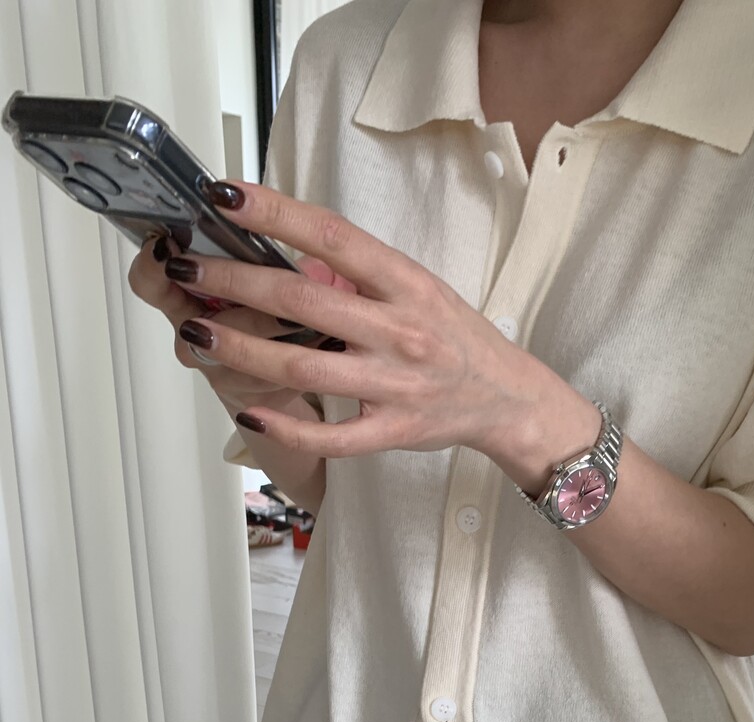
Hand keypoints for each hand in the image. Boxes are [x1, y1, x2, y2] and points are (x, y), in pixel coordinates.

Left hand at [154, 179, 587, 467]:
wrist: (507, 398)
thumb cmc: (455, 338)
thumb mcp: (416, 289)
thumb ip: (357, 276)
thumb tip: (291, 260)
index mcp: (406, 284)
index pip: (333, 238)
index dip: (276, 214)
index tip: (225, 196)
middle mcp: (400, 330)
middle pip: (304, 302)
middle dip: (236, 282)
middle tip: (187, 266)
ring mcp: (396, 384)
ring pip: (305, 368)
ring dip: (243, 350)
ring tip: (197, 331)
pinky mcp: (392, 430)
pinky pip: (333, 436)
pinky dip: (288, 427)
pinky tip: (250, 414)